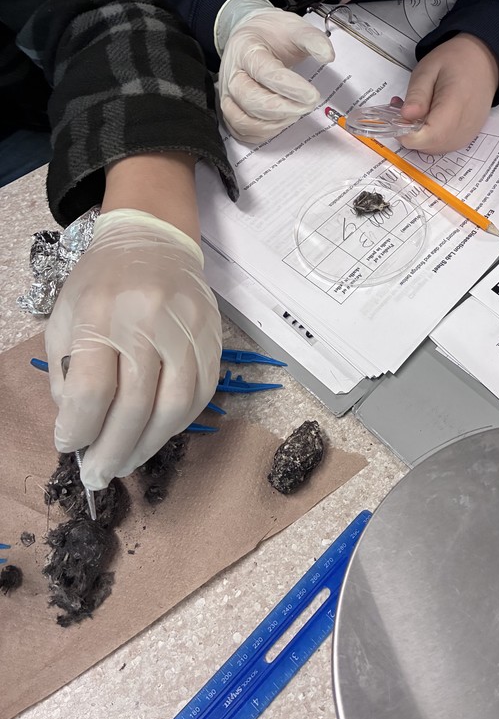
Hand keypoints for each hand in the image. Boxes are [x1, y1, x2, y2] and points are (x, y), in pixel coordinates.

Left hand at [45, 208, 221, 489]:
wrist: (155, 243)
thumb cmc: (102, 283)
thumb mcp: (66, 320)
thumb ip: (66, 376)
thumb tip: (78, 434)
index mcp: (102, 313)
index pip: (92, 390)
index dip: (79, 431)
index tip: (70, 447)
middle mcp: (149, 321)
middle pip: (134, 406)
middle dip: (113, 452)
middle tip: (100, 475)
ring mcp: (188, 329)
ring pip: (174, 407)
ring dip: (149, 446)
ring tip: (128, 462)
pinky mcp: (213, 338)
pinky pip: (202, 394)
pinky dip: (178, 423)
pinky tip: (157, 433)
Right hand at [216, 0, 334, 142]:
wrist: (253, 36)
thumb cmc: (273, 36)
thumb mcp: (295, 28)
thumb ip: (313, 39)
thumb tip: (327, 55)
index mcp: (246, 49)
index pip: (265, 73)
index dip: (291, 87)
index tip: (313, 94)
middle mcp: (232, 74)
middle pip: (252, 101)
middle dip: (286, 108)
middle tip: (309, 104)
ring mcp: (228, 95)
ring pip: (244, 120)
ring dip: (275, 123)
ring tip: (296, 112)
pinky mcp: (230, 111)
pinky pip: (242, 131)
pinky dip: (264, 133)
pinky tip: (283, 121)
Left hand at [398, 33, 498, 152]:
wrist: (484, 62)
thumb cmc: (455, 61)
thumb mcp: (429, 69)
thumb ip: (417, 94)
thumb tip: (405, 116)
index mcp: (454, 106)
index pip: (428, 136)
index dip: (407, 134)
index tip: (397, 117)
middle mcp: (463, 126)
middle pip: (428, 146)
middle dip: (409, 133)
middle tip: (401, 108)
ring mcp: (467, 134)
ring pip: (434, 148)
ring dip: (418, 135)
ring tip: (415, 109)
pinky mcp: (467, 136)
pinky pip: (443, 144)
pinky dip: (430, 135)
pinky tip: (427, 116)